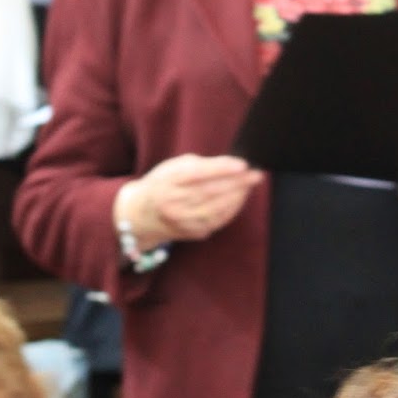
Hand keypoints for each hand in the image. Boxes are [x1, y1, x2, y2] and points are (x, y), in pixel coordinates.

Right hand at [115, 154, 262, 247]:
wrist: (141, 213)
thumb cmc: (162, 183)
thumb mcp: (173, 166)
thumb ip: (200, 165)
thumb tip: (230, 165)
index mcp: (168, 181)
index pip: (198, 174)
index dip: (222, 169)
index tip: (243, 165)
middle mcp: (173, 202)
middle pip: (210, 192)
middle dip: (237, 183)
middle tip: (256, 175)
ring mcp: (182, 220)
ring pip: (216, 209)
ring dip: (238, 197)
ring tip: (250, 186)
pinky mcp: (191, 232)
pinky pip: (217, 221)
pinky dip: (232, 210)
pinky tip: (240, 199)